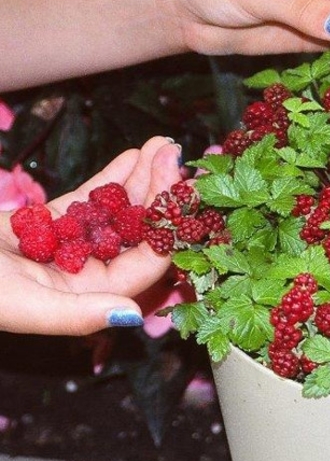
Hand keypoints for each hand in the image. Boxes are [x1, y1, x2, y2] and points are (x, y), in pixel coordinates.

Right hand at [0, 136, 180, 335]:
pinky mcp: (51, 224)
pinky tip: (133, 155)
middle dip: (159, 192)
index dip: (167, 226)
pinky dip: (111, 177)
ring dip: (141, 178)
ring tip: (161, 144)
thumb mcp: (18, 305)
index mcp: (84, 300)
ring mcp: (69, 246)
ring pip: (117, 211)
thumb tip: (131, 317)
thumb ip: (75, 314)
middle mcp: (84, 275)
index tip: (181, 187)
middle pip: (136, 232)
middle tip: (174, 154)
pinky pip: (90, 199)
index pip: (143, 264)